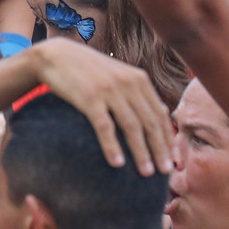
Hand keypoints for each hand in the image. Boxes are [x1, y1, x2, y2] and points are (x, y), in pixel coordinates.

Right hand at [26, 39, 174, 174]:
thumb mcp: (117, 75)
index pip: (160, 114)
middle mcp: (128, 84)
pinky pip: (105, 126)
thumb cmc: (87, 70)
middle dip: (160, 149)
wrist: (55, 55)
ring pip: (132, 127)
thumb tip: (157, 116)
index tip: (172, 159)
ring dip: (141, 152)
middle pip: (150, 122)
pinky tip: (117, 163)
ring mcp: (109, 90)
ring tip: (146, 173)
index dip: (168, 138)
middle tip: (165, 172)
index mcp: (139, 79)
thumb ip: (136, 91)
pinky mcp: (89, 98)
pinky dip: (113, 146)